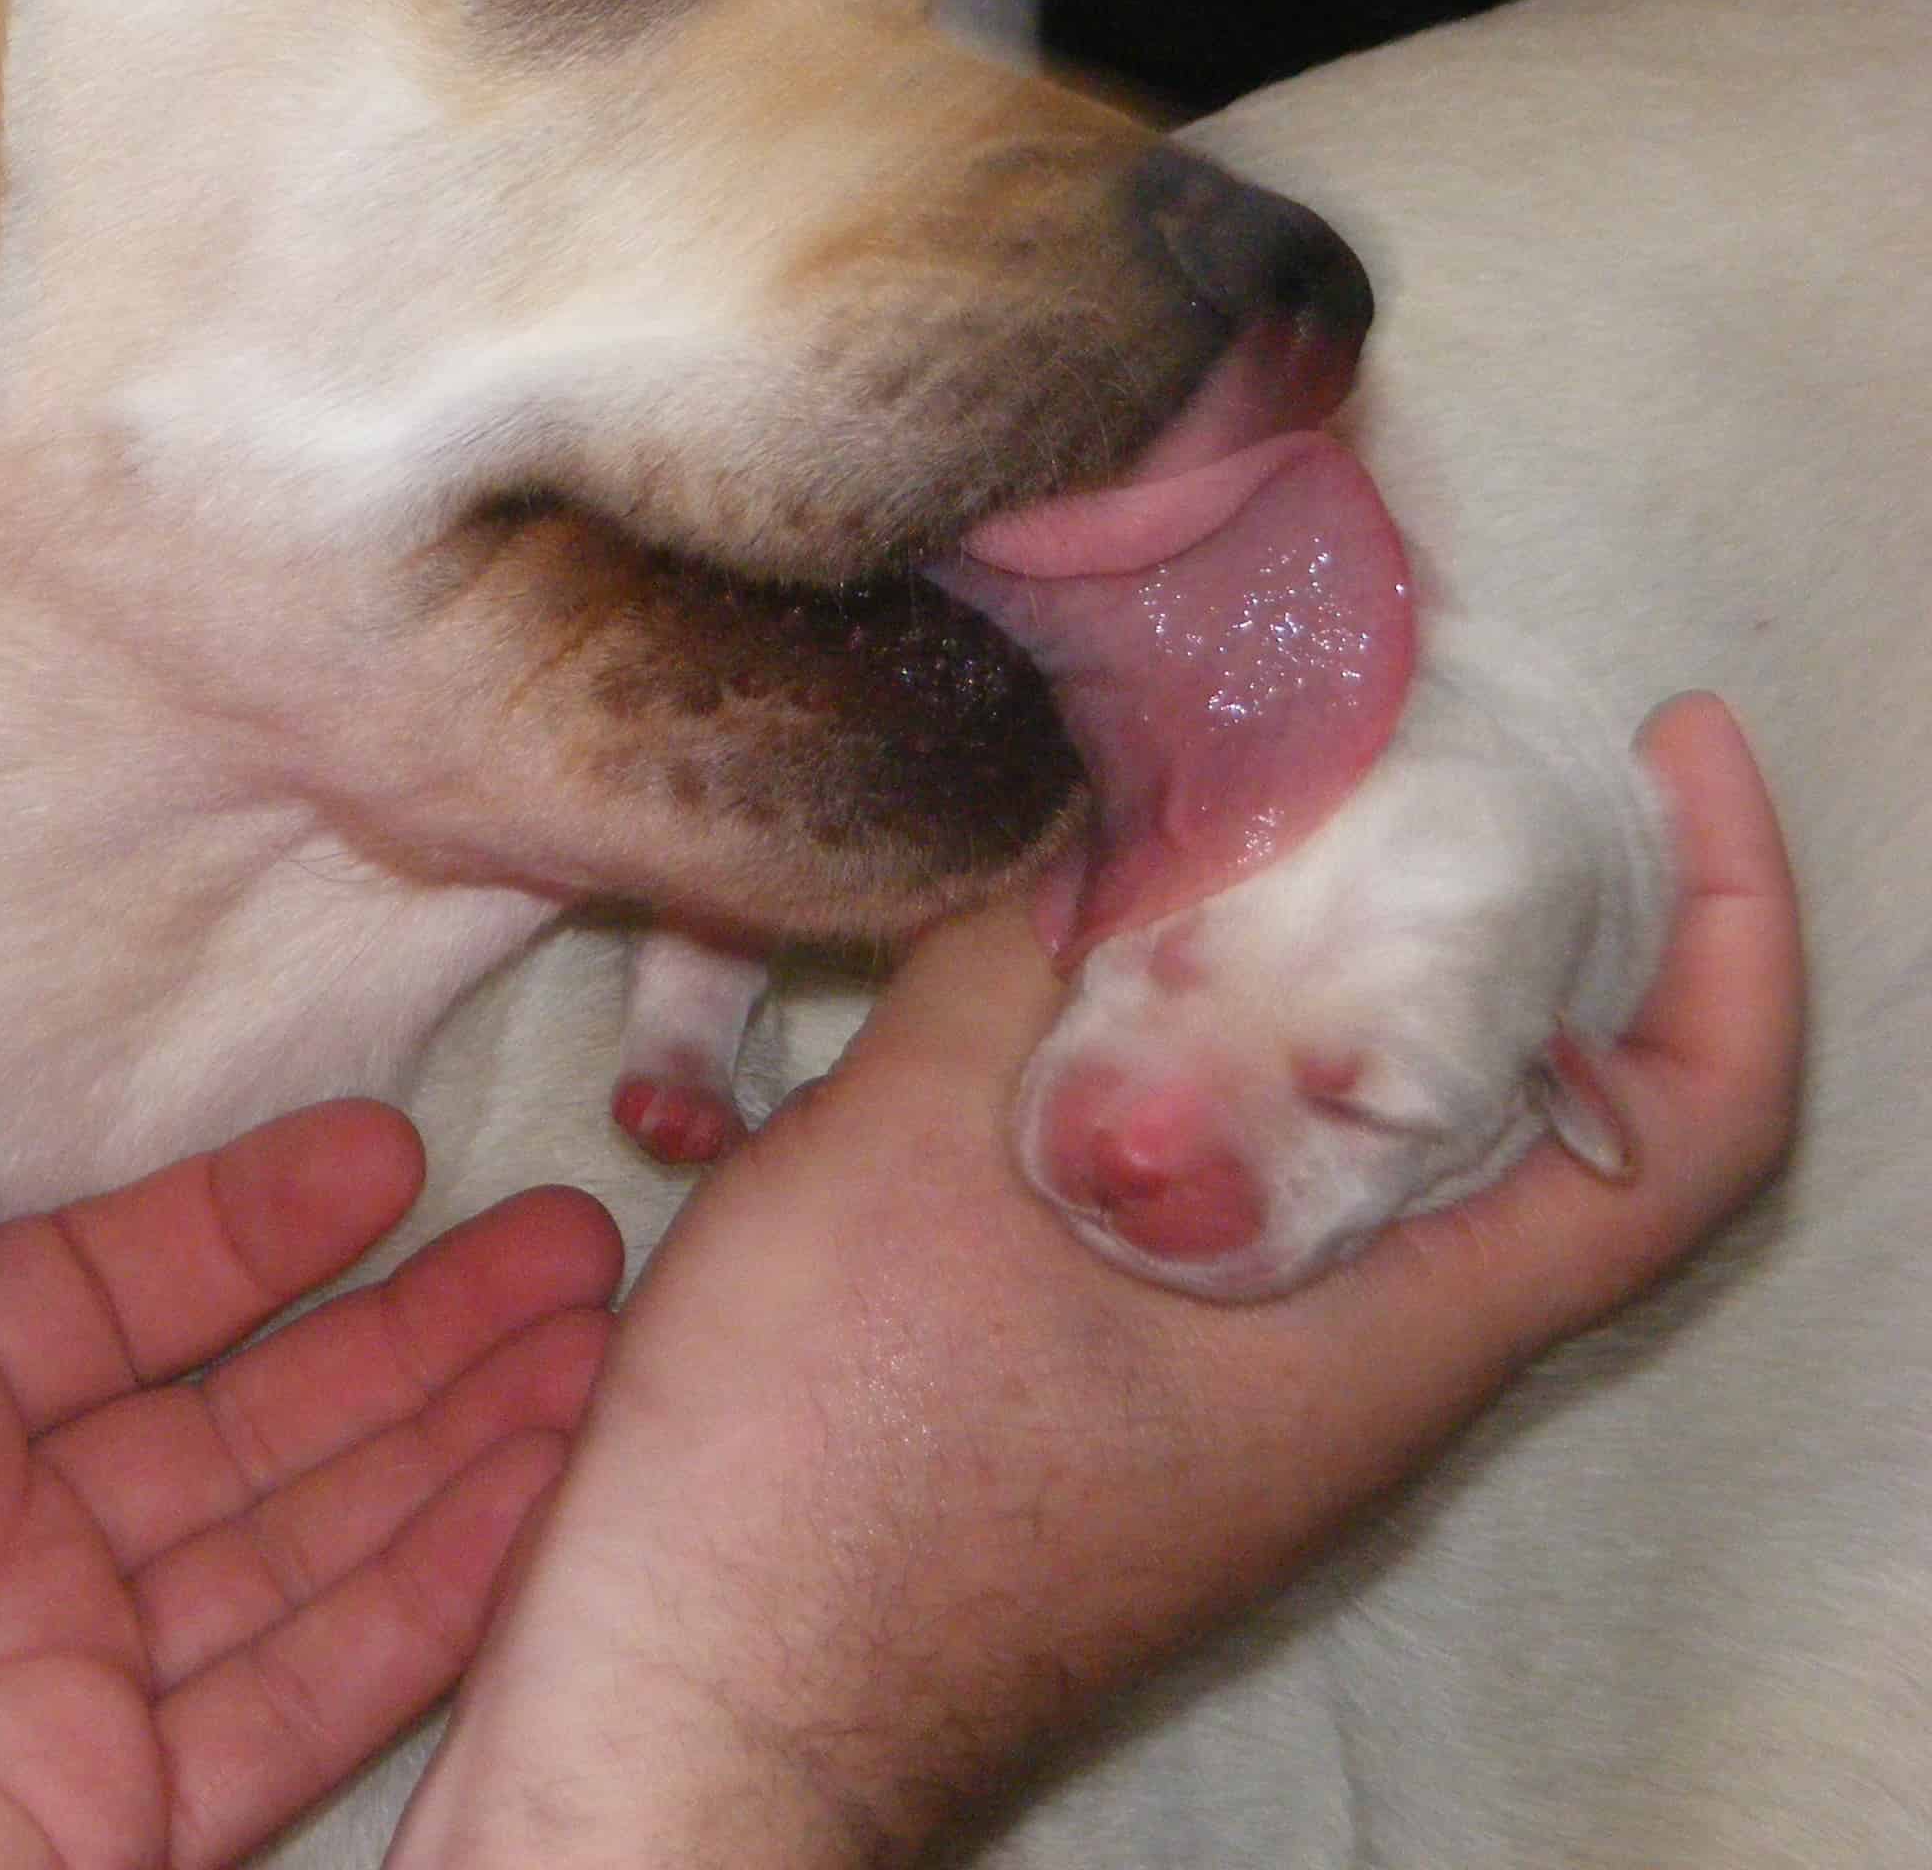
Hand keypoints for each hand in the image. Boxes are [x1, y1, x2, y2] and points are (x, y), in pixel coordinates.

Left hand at [0, 1094, 616, 1869]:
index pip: (115, 1294)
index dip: (256, 1224)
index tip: (391, 1155)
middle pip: (246, 1418)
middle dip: (414, 1331)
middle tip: (569, 1247)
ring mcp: (53, 1695)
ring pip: (307, 1545)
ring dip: (458, 1443)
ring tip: (600, 1348)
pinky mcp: (110, 1824)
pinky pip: (310, 1691)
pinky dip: (436, 1593)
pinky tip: (542, 1492)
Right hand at [393, 693, 1801, 1865]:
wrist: (703, 1703)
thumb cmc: (824, 1469)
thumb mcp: (917, 1148)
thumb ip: (1034, 949)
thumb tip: (1107, 777)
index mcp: (1386, 1342)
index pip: (1684, 1135)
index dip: (1729, 928)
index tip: (1669, 756)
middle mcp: (1353, 1383)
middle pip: (1522, 1111)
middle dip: (1483, 897)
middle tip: (1385, 728)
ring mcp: (1238, 1403)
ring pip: (1355, 1151)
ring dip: (1311, 976)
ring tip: (1203, 816)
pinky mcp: (1124, 1402)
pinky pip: (1229, 1197)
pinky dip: (1191, 1058)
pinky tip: (1053, 979)